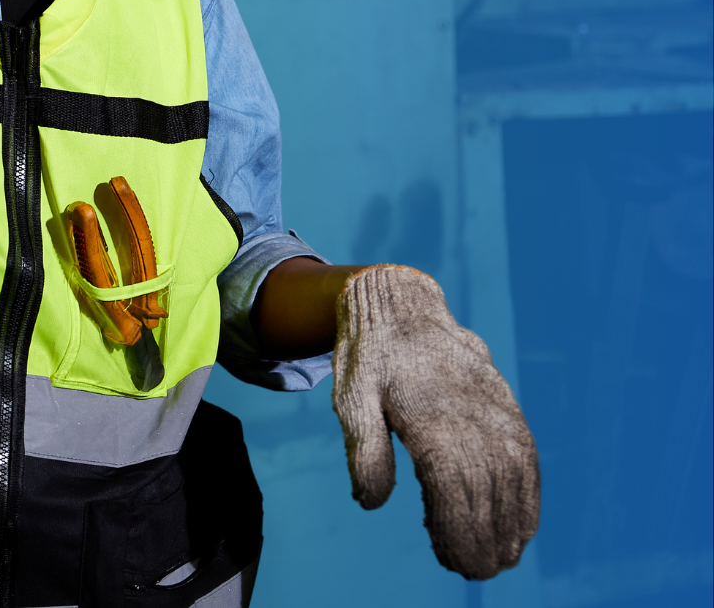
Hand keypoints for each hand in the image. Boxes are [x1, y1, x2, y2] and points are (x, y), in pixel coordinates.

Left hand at [332, 265, 539, 578]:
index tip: (453, 562)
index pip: (455, 490)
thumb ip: (365, 451)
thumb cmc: (371, 359)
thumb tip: (370, 504)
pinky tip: (524, 526)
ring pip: (514, 481)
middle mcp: (472, 418)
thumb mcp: (351, 399)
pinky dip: (530, 496)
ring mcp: (496, 413)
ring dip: (511, 526)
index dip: (458, 532)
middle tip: (474, 572)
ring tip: (500, 560)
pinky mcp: (508, 409)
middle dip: (484, 540)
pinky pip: (528, 458)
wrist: (402, 308)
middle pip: (488, 493)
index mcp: (432, 420)